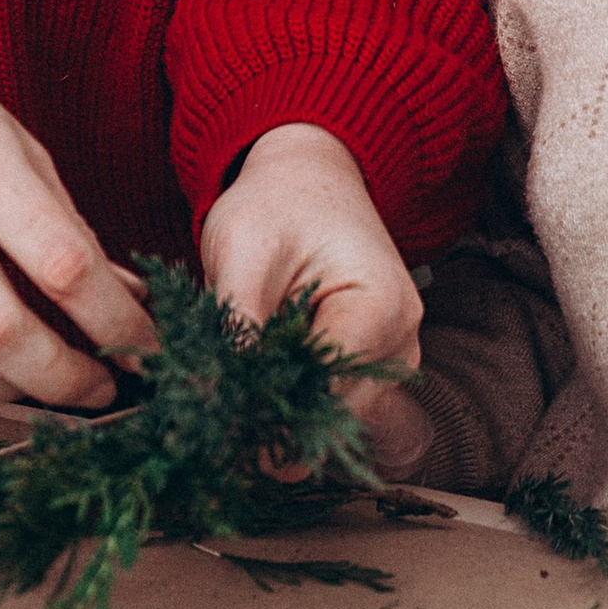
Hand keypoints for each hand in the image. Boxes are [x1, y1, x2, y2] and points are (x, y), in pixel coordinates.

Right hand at [0, 29, 155, 419]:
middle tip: (98, 386)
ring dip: (3, 392)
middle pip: (1, 331)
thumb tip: (125, 301)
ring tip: (30, 379)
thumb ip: (64, 222)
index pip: (64, 263)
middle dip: (66, 379)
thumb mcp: (8, 139)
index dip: (117, 322)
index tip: (146, 348)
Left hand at [198, 124, 426, 470]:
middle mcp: (400, 345)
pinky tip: (244, 399)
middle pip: (332, 414)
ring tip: (220, 410)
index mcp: (382, 309)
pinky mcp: (365, 370)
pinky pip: (326, 406)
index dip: (270, 412)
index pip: (327, 389)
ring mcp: (388, 361)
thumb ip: (236, 324)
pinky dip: (285, 405)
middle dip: (269, 423)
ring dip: (276, 419)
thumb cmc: (278, 204)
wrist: (308, 181)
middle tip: (207, 427)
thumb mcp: (245, 251)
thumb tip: (215, 397)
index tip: (214, 423)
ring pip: (327, 419)